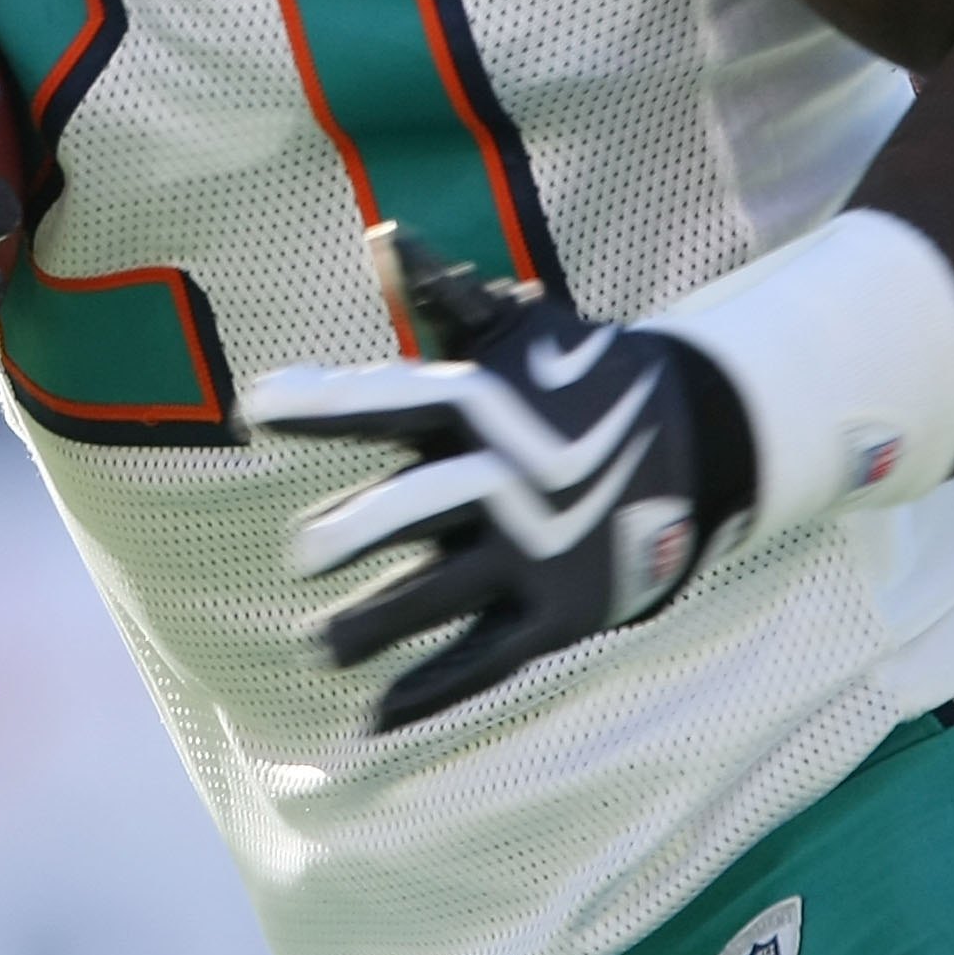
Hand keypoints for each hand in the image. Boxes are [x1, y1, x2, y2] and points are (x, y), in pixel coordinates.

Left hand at [242, 226, 753, 729]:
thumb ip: (444, 295)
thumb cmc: (573, 375)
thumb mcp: (518, 327)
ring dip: (375, 623)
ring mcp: (533, 553)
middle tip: (300, 554)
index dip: (326, 405)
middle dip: (357, 532)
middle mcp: (505, 479)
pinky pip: (487, 661)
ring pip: (441, 596)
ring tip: (317, 646)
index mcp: (485, 403)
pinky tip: (373, 718)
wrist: (697, 438)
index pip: (393, 400)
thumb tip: (383, 236)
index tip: (256, 408)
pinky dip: (432, 691)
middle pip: (420, 509)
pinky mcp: (556, 614)